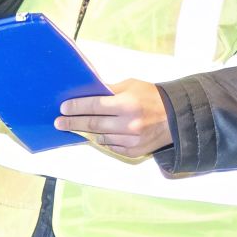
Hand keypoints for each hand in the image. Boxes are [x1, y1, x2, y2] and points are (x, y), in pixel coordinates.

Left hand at [57, 80, 171, 158]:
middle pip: (92, 124)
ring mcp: (131, 140)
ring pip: (100, 137)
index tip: (63, 108)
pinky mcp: (134, 151)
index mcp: (127, 103)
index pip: (94, 106)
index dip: (77, 107)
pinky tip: (103, 133)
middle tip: (59, 122)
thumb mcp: (132, 86)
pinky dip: (105, 139)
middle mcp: (128, 124)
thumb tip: (88, 92)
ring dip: (89, 132)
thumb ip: (110, 90)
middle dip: (73, 123)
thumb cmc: (152, 97)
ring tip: (80, 126)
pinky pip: (111, 146)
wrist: (177, 117)